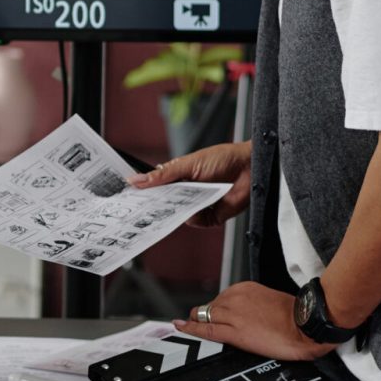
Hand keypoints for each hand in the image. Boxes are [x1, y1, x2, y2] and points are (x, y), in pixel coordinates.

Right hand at [128, 140, 252, 226]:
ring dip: (180, 210)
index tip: (130, 197)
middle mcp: (187, 193)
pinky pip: (197, 222)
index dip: (144, 193)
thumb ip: (162, 175)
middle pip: (165, 204)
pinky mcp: (212, 215)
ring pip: (180, 215)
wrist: (250, 167)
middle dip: (158, 206)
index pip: (155, 188)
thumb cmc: (221, 158)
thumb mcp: (187, 164)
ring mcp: (199, 204)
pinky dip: (199, 216)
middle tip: (149, 207)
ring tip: (186, 201)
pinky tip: (204, 205)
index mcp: (178, 177)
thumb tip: (136, 180)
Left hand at [175, 282, 336, 361]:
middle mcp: (237, 297)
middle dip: (207, 315)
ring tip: (192, 326)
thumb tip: (248, 315)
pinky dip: (191, 329)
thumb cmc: (296, 317)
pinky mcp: (234, 332)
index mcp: (247, 288)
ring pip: (206, 316)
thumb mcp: (271, 301)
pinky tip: (181, 327)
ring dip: (199, 321)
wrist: (306, 327)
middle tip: (203, 322)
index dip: (215, 308)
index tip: (210, 312)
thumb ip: (254, 304)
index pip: (222, 297)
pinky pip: (206, 329)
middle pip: (212, 306)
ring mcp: (234, 314)